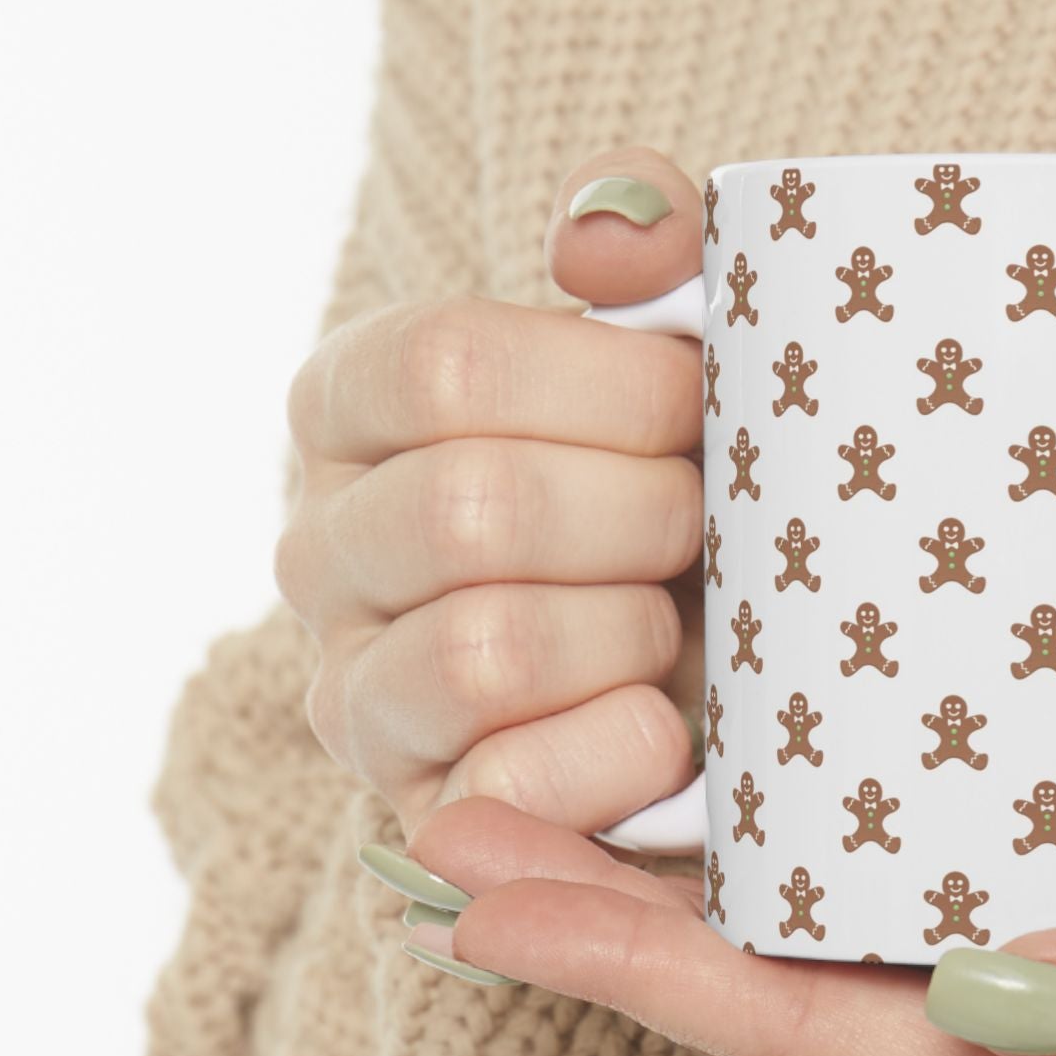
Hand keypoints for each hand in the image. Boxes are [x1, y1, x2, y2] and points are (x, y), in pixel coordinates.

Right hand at [276, 147, 705, 838]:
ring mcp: (357, 693)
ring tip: (676, 622)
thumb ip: (648, 244)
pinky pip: (509, 788)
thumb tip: (604, 240)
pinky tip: (670, 723)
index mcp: (354, 407)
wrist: (733, 657)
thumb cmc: (692, 477)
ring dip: (630, 631)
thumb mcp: (680, 342)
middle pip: (470, 509)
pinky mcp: (423, 815)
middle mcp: (321, 548)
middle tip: (707, 523)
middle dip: (641, 515)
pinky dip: (624, 750)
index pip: (443, 366)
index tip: (700, 405)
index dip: (611, 387)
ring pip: (483, 651)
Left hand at [395, 793, 1055, 1055]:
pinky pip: (927, 886)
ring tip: (553, 788)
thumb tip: (997, 993)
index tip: (486, 889)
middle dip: (612, 926)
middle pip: (787, 998)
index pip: (814, 1042)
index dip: (641, 974)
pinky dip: (815, 838)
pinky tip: (765, 768)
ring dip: (688, 881)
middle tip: (455, 823)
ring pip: (839, 946)